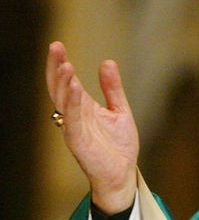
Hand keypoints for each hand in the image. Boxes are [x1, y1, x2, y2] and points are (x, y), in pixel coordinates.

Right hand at [45, 41, 138, 213]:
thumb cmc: (118, 147)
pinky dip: (72, 104)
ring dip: (63, 83)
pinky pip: (72, 120)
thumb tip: (107, 62)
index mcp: (84, 107)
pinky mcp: (78, 141)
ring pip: (63, 102)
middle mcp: (75, 115)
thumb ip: (113, 89)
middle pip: (60, 87)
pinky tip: (74, 89)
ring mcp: (74, 128)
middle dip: (56, 67)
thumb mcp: (120, 111)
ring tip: (65, 65)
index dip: (62, 64)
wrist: (123, 175)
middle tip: (55, 47)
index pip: (69, 82)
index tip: (58, 45)